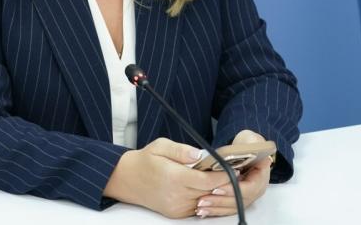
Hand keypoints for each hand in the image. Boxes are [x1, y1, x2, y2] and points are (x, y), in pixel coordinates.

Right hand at [103, 137, 229, 218]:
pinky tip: (204, 187)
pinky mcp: (175, 213)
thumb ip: (181, 150)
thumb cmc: (144, 160)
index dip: (224, 175)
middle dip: (223, 182)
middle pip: (210, 191)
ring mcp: (176, 206)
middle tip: (233, 172)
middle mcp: (176, 195)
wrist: (126, 179)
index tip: (234, 168)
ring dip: (214, 191)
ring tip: (220, 178)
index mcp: (175, 177)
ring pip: (205, 200)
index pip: (208, 180)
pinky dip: (202, 197)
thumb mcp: (160, 146)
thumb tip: (199, 154)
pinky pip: (196, 206)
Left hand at [194, 129, 271, 217]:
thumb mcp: (251, 139)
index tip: (217, 187)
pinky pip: (227, 209)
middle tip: (204, 199)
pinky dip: (215, 210)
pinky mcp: (237, 199)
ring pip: (233, 206)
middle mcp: (255, 189)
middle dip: (221, 201)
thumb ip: (252, 143)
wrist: (246, 150)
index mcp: (261, 176)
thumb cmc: (248, 144)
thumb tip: (254, 146)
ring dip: (216, 207)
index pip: (249, 188)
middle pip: (240, 200)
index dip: (234, 189)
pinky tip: (203, 210)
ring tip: (200, 205)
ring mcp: (247, 196)